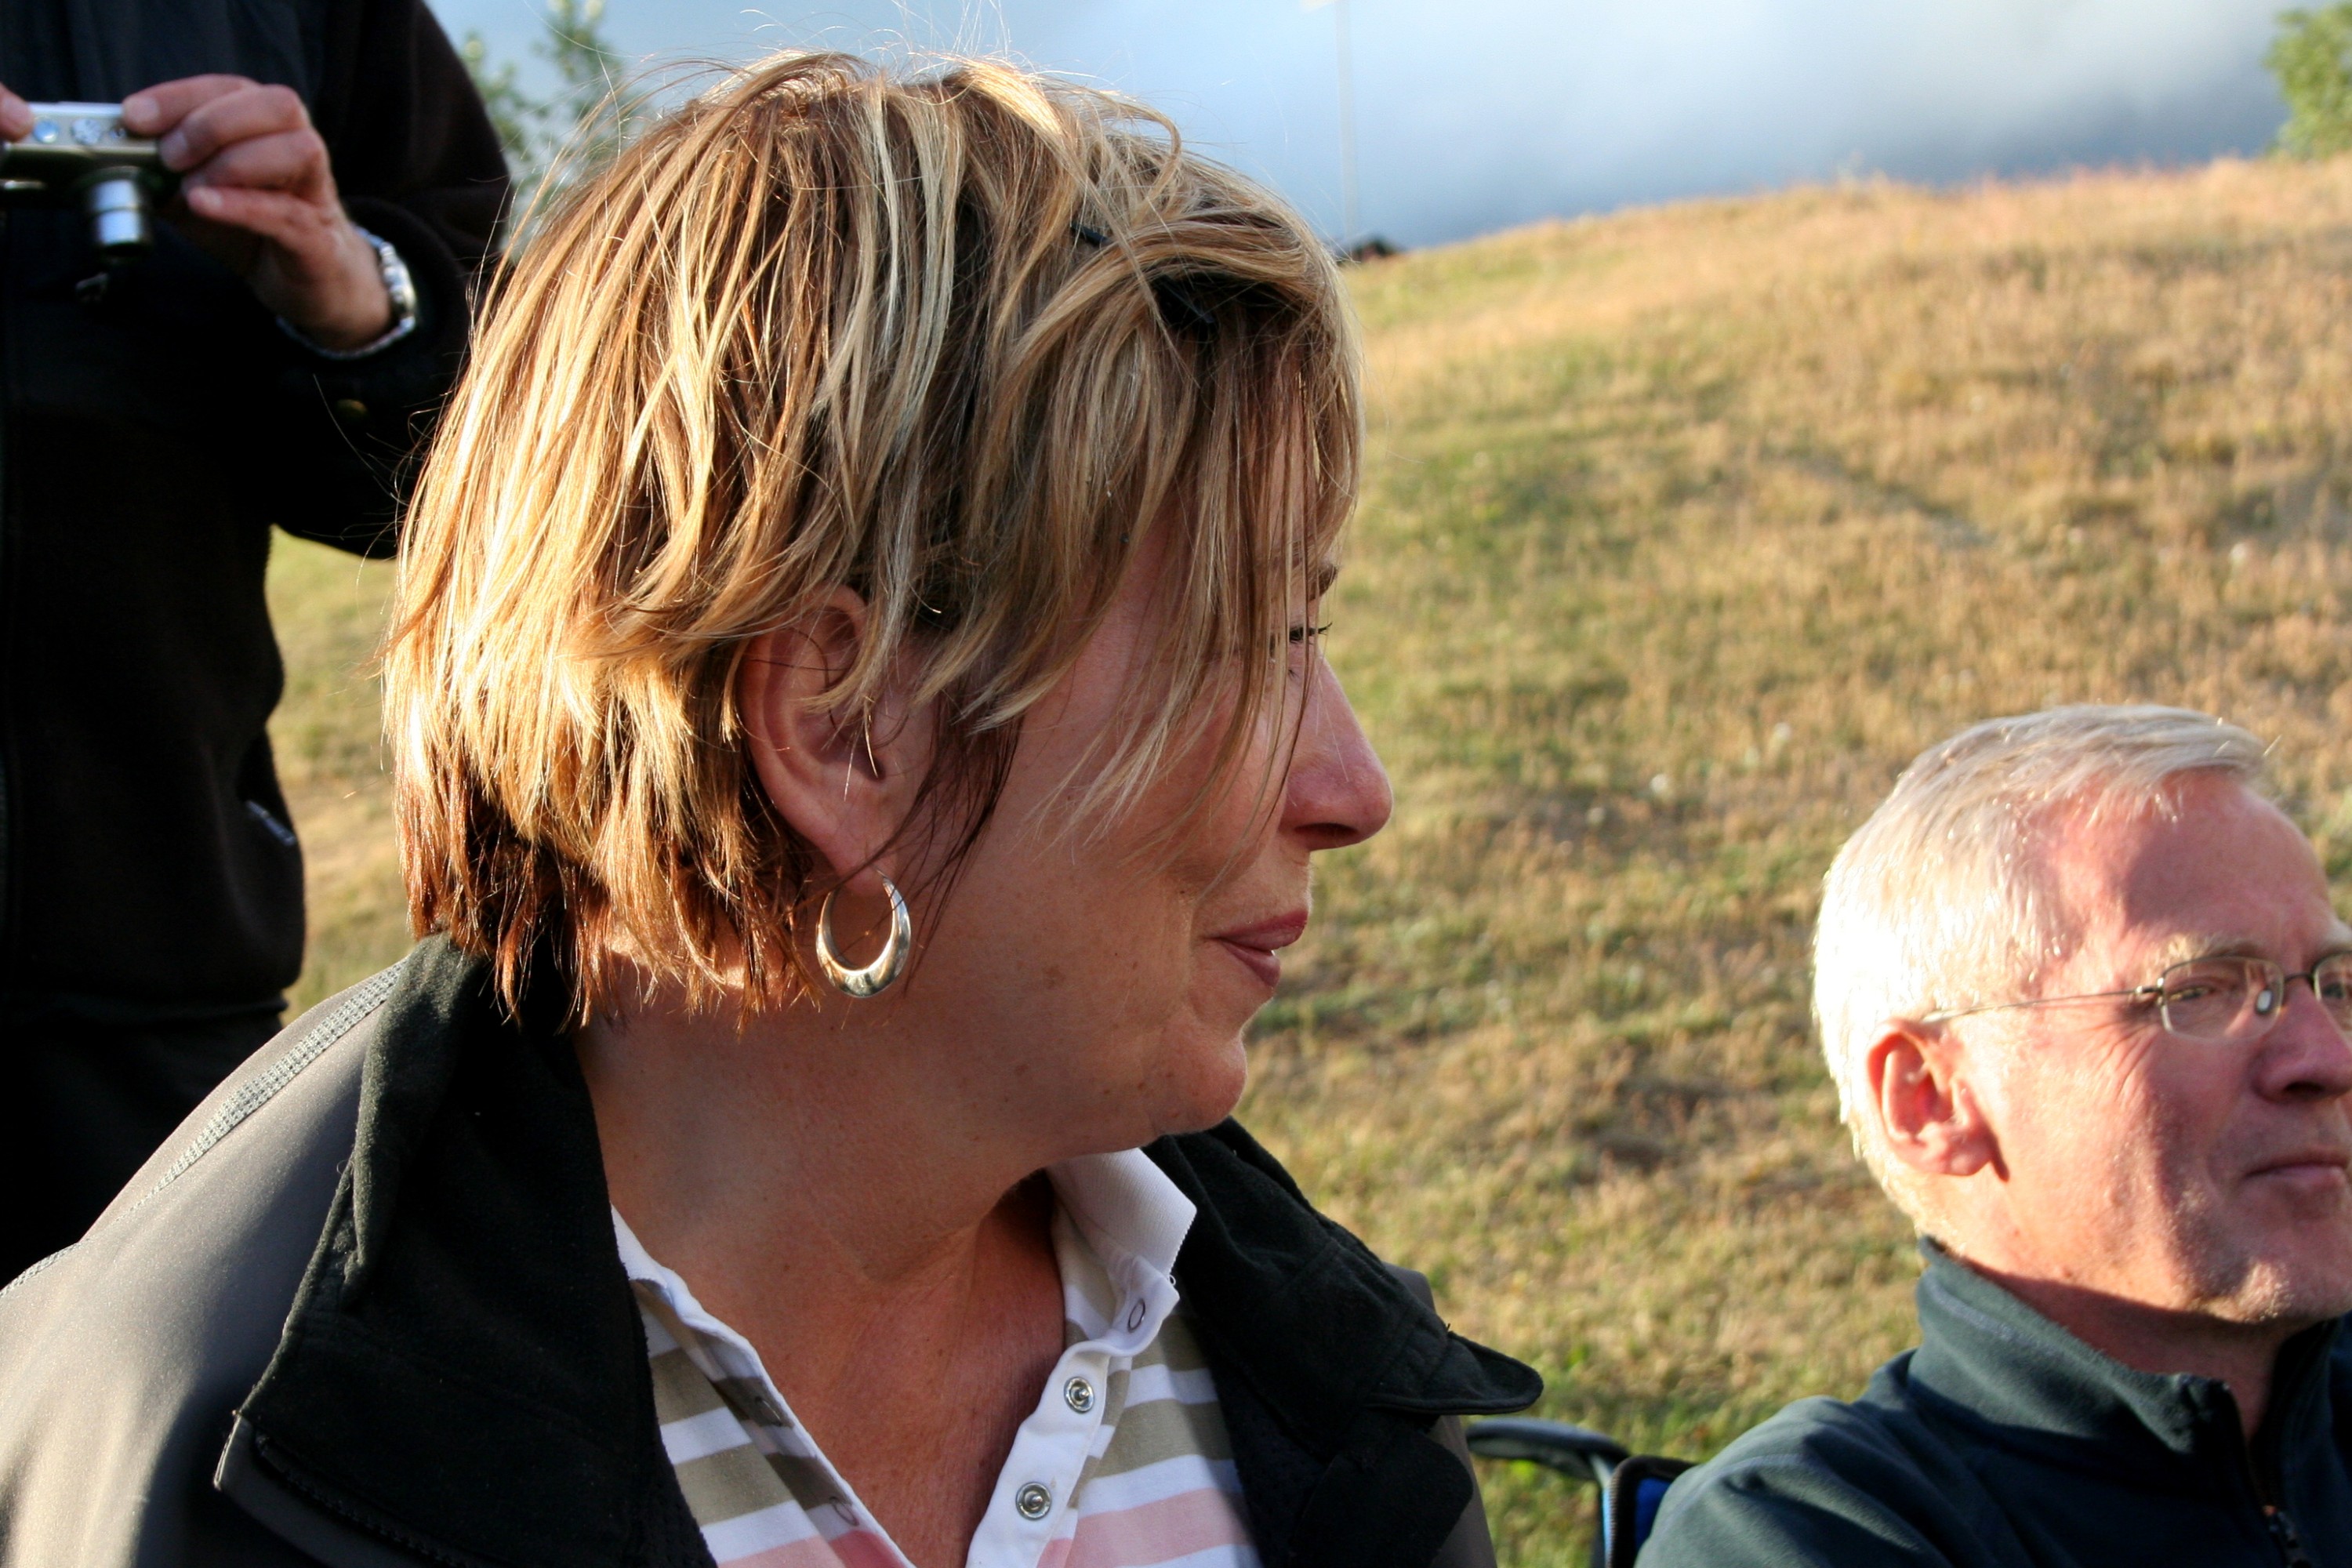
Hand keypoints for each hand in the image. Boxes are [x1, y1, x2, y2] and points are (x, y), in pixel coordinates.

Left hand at [111, 76, 391, 349]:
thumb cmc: (258, 235)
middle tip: (171, 157)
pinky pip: (290, 213)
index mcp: (270, 131)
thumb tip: (114, 160)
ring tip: (193, 189)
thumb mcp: (200, 198)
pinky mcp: (319, 241)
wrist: (313, 289)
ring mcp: (316, 195)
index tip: (136, 116)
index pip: (232, 89)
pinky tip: (206, 204)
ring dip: (235, 161)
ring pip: (298, 149)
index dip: (181, 96)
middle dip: (213, 123)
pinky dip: (244, 204)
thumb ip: (164, 176)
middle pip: (278, 105)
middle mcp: (300, 151)